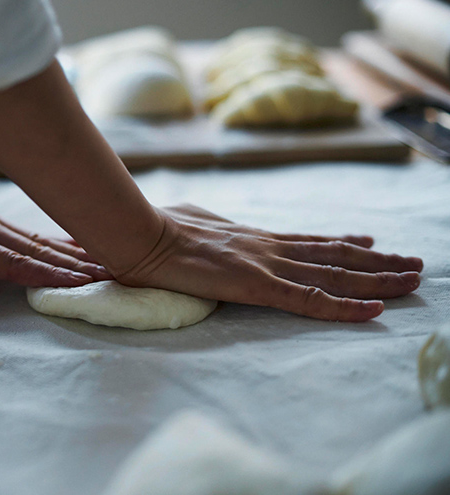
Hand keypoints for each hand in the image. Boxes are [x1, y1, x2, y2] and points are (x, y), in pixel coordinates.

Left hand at [0, 176, 110, 305]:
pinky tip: (76, 243)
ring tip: (104, 261)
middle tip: (110, 274)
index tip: (79, 283)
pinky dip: (56, 239)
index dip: (45, 275)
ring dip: (71, 252)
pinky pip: (29, 231)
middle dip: (73, 264)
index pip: (10, 261)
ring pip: (37, 238)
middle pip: (34, 249)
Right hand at [114, 204, 422, 321]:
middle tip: (412, 262)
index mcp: (251, 236)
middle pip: (332, 253)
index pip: (306, 239)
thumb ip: (205, 231)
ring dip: (375, 277)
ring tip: (411, 278)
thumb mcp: (189, 224)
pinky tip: (373, 311)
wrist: (142, 234)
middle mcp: (267, 246)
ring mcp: (265, 264)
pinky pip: (308, 299)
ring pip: (333, 272)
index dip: (341, 241)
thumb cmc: (156, 229)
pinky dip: (343, 306)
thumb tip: (198, 232)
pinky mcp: (256, 285)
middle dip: (375, 260)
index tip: (368, 240)